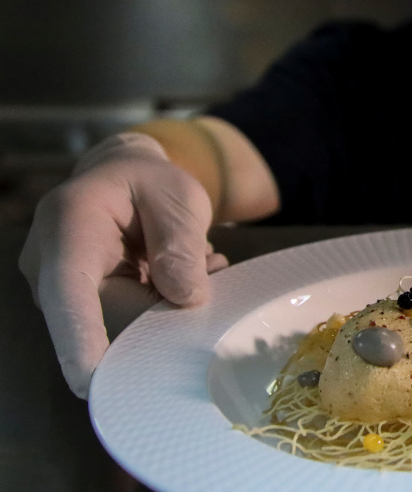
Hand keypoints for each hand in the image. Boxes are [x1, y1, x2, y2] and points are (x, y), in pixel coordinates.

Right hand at [18, 132, 228, 398]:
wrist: (124, 179)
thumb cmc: (150, 183)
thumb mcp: (177, 197)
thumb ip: (181, 243)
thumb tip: (186, 298)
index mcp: (69, 225)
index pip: (69, 289)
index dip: (79, 337)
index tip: (90, 381)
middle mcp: (50, 265)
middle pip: (108, 318)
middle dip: (164, 312)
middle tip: (211, 271)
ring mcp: (62, 294)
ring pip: (123, 327)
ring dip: (169, 306)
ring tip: (200, 261)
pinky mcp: (81, 311)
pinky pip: (127, 327)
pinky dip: (162, 308)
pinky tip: (181, 274)